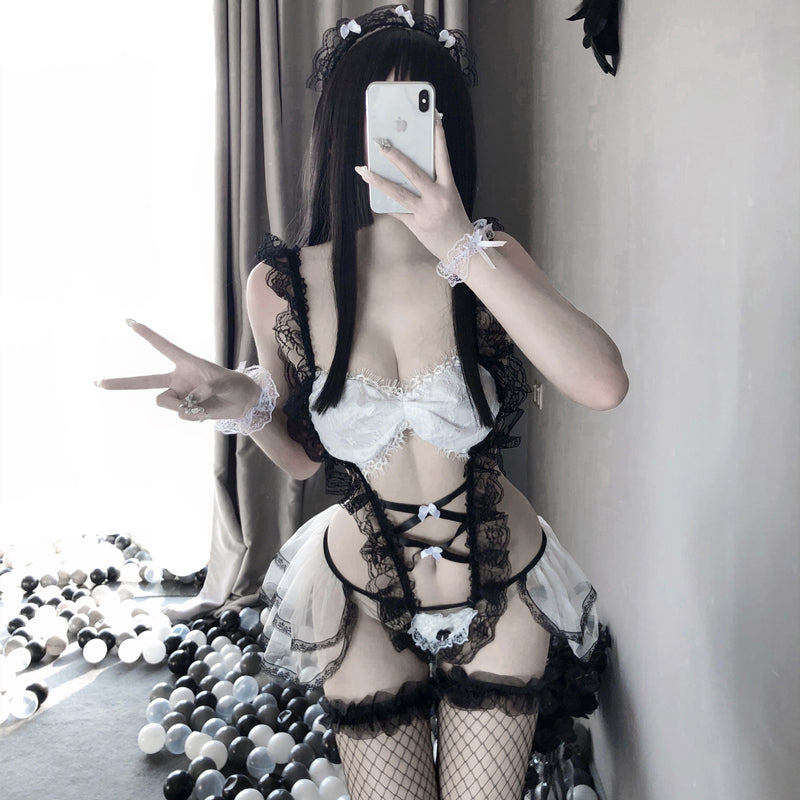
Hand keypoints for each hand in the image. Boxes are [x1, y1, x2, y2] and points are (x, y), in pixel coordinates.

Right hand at [95, 319, 260, 421]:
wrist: (243, 403)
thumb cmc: (236, 385)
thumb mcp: (226, 383)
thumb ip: (208, 389)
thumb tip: (190, 401)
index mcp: (185, 363)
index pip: (162, 346)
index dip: (147, 334)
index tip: (129, 321)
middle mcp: (177, 379)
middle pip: (144, 381)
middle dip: (120, 383)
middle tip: (97, 383)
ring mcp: (179, 395)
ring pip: (164, 403)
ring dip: (182, 405)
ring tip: (201, 404)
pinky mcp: (184, 409)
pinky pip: (181, 415)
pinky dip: (195, 415)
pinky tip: (206, 411)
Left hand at [354, 115, 472, 260]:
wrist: (461, 249)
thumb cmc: (455, 221)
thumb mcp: (450, 197)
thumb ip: (434, 182)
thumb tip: (411, 167)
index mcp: (448, 187)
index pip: (443, 157)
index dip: (438, 137)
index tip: (432, 119)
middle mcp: (437, 198)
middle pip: (414, 173)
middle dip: (396, 157)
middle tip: (381, 144)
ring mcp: (425, 212)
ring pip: (398, 193)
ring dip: (379, 181)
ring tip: (364, 170)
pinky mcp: (415, 225)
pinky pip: (396, 211)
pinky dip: (385, 203)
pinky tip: (372, 194)